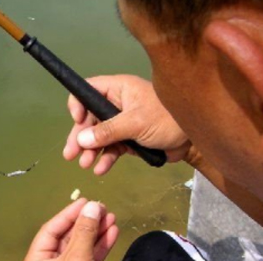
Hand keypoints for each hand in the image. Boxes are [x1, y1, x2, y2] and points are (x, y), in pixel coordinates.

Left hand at [21, 199, 118, 260]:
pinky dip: (100, 245)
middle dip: (85, 222)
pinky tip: (112, 231)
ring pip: (80, 245)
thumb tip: (92, 206)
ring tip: (111, 216)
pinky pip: (90, 256)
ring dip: (95, 231)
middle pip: (67, 236)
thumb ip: (84, 231)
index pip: (51, 230)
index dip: (68, 214)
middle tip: (102, 207)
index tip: (86, 201)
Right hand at [63, 74, 190, 174]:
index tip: (77, 121)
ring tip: (85, 165)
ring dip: (91, 151)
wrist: (192, 139)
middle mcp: (117, 104)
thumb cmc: (166, 120)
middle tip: (70, 154)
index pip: (88, 90)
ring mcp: (122, 123)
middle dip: (80, 137)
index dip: (78, 104)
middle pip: (89, 118)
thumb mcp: (135, 123)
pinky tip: (101, 170)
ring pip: (98, 136)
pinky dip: (105, 158)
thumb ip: (108, 131)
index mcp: (118, 89)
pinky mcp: (128, 140)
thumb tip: (82, 139)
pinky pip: (111, 148)